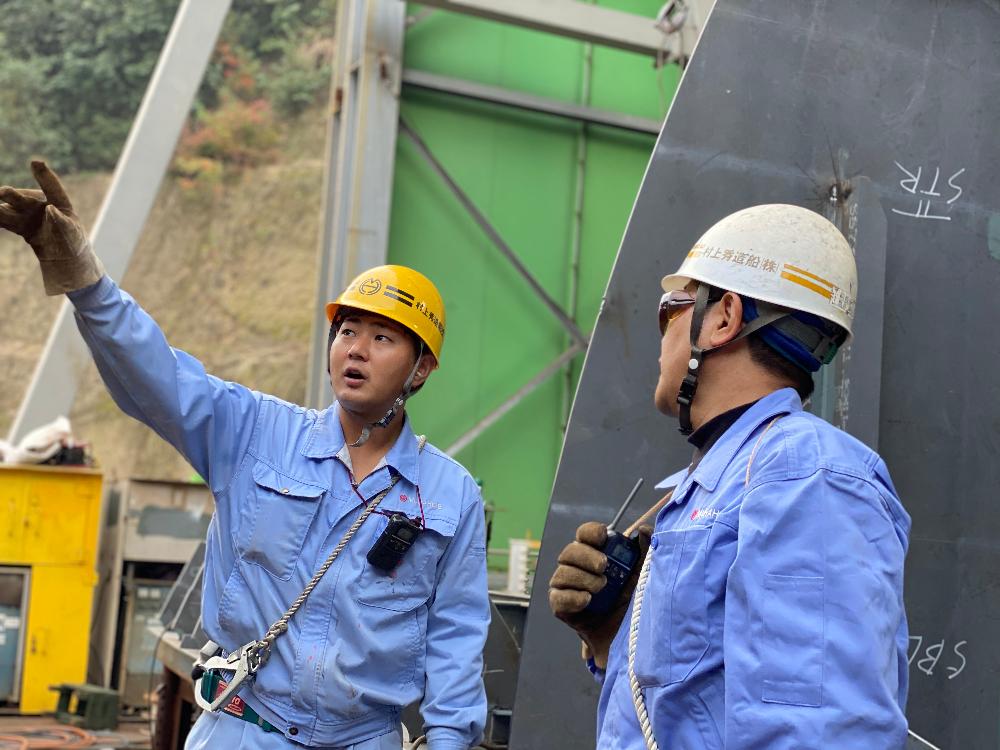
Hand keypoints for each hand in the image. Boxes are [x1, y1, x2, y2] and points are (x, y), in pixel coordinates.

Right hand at [0, 160, 103, 294]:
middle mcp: (41, 205)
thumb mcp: (72, 234)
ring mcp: (27, 214)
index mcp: (60, 204)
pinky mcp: (19, 224)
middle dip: (14, 196)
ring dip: (0, 208)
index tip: (36, 162)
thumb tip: (50, 209)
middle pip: (25, 199)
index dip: (44, 176)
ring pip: (10, 209)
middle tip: (4, 192)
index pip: (53, 188)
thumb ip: (63, 222)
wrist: (64, 255)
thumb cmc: (73, 241)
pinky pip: (4, 220)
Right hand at [549, 521, 651, 669]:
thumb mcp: (645, 573)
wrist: (632, 638)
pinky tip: (587, 600)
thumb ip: (646, 549)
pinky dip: (572, 596)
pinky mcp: (562, 608)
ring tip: (602, 588)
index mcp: (596, 554)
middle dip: (586, 556)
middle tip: (604, 566)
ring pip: (561, 573)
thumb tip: (644, 529)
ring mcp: (568, 588)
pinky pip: (557, 597)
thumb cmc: (636, 601)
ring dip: (582, 578)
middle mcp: (578, 568)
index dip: (590, 532)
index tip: (604, 537)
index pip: (584, 534)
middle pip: (570, 551)